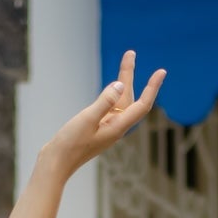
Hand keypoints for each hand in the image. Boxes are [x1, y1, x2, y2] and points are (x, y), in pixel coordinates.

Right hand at [42, 51, 166, 177]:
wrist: (56, 164)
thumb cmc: (70, 145)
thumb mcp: (87, 119)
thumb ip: (104, 102)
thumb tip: (120, 85)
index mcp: (117, 128)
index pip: (142, 105)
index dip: (152, 88)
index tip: (161, 71)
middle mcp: (115, 128)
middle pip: (129, 98)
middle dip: (130, 75)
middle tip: (131, 53)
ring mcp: (106, 128)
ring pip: (120, 101)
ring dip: (123, 81)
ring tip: (126, 60)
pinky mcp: (96, 128)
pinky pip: (110, 107)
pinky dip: (113, 93)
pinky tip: (114, 87)